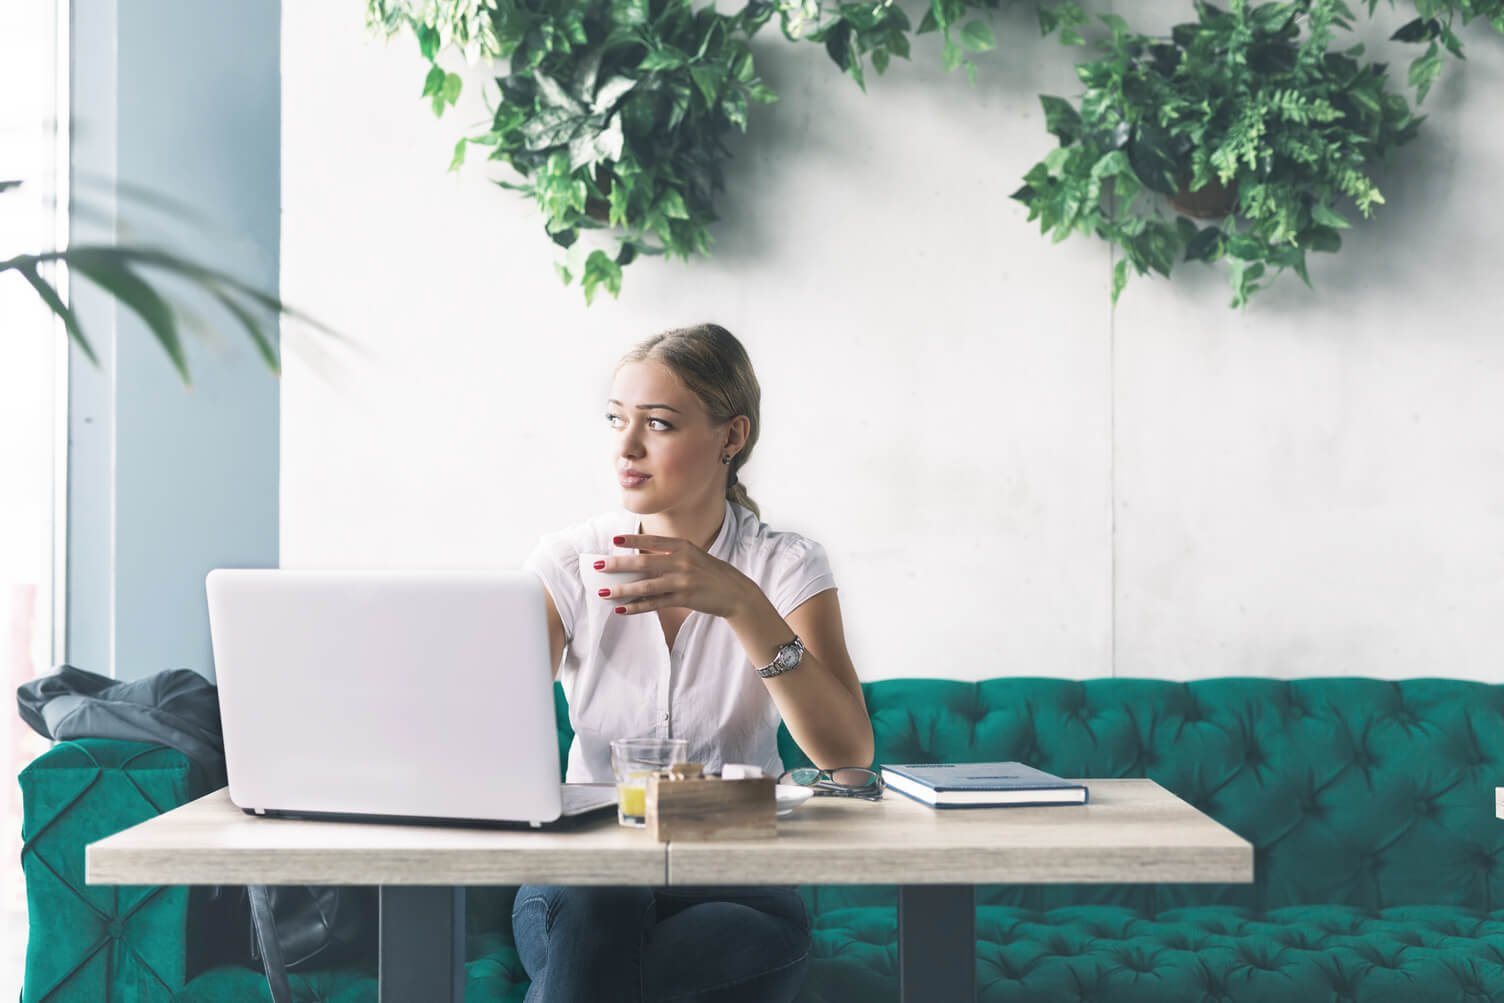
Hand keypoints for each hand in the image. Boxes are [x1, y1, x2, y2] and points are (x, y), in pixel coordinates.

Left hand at [595, 534, 752, 618]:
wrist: (735, 593)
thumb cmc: (711, 573)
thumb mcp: (694, 556)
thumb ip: (671, 555)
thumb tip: (640, 558)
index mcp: (684, 547)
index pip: (654, 541)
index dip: (633, 540)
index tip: (614, 540)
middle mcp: (682, 562)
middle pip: (644, 563)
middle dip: (618, 565)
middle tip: (599, 566)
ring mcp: (683, 581)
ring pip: (646, 585)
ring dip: (623, 589)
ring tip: (604, 593)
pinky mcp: (684, 599)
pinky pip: (655, 604)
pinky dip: (637, 606)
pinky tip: (622, 609)